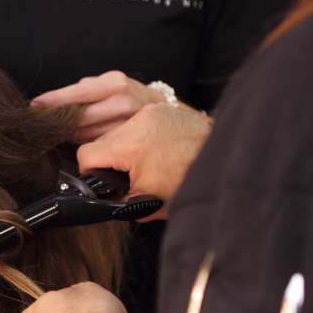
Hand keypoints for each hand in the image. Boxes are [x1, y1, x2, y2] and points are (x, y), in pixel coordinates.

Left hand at [31, 71, 165, 142]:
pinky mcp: (124, 141)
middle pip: (79, 117)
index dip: (54, 100)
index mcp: (115, 84)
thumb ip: (81, 91)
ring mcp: (125, 124)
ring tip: (64, 126)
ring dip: (70, 132)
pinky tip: (82, 135)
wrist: (154, 106)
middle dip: (58, 120)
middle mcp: (123, 103)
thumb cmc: (122, 92)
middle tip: (42, 120)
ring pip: (84, 134)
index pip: (79, 93)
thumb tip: (49, 104)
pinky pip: (94, 144)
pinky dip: (83, 140)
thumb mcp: (105, 83)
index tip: (35, 105)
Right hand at [76, 103, 210, 219]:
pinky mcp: (160, 109)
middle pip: (100, 141)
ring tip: (139, 163)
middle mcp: (140, 121)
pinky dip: (137, 137)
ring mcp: (151, 112)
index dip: (89, 171)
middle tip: (123, 176)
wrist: (225, 164)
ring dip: (121, 148)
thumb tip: (97, 199)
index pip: (86, 154)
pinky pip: (134, 123)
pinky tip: (151, 150)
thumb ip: (114, 200)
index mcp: (132, 145)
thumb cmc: (188, 185)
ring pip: (116, 131)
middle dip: (107, 160)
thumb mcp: (145, 203)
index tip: (100, 180)